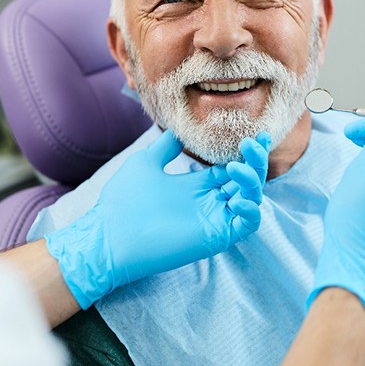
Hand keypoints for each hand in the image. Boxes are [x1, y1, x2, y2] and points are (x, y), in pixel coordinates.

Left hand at [46, 129, 270, 308]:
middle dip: (255, 161)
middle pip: (247, 180)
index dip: (247, 152)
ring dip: (252, 181)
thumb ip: (166, 146)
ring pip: (251, 199)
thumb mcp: (146, 162)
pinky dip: (251, 211)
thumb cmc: (123, 201)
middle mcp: (210, 201)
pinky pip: (246, 225)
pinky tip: (238, 199)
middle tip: (253, 143)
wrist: (108, 235)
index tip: (256, 135)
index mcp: (197, 185)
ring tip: (235, 167)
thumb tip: (179, 129)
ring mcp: (215, 219)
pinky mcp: (215, 236)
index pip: (232, 167)